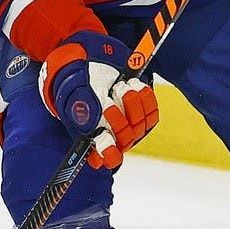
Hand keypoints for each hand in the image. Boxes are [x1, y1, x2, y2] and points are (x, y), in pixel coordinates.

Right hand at [39, 32, 158, 169]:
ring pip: (140, 125)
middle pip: (125, 139)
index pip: (107, 158)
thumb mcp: (77, 95)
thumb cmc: (83, 85)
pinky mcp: (146, 116)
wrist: (95, 70)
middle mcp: (116, 138)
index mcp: (95, 139)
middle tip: (108, 102)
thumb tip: (95, 120)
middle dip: (117, 119)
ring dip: (130, 103)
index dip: (107, 153)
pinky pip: (152, 113)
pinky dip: (144, 98)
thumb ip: (84, 108)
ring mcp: (133, 128)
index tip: (104, 139)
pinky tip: (135, 86)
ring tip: (119, 87)